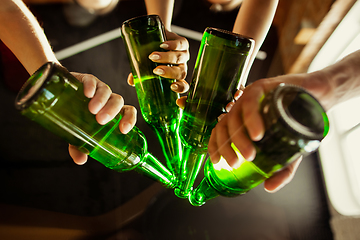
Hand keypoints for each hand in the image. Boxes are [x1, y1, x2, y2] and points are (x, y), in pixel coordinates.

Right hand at [68, 72, 136, 164]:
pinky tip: (87, 93)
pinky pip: (91, 80)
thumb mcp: (77, 134)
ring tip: (92, 110)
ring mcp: (98, 88)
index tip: (123, 130)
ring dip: (102, 100)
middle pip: (118, 101)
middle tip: (101, 121)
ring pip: (106, 91)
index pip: (128, 112)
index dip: (129, 119)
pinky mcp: (85, 79)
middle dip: (112, 111)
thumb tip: (80, 161)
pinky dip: (91, 86)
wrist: (57, 96)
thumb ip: (79, 146)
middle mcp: (108, 99)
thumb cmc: (75, 117)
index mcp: (113, 112)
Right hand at [127, 30, 189, 94]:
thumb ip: (140, 74)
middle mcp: (181, 66)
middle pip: (180, 72)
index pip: (183, 86)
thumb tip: (131, 82)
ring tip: (153, 56)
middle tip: (156, 70)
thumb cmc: (151, 55)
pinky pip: (181, 44)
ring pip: (179, 58)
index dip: (180, 88)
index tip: (172, 87)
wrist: (155, 37)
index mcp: (176, 77)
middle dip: (169, 72)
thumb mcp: (145, 66)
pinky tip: (163, 45)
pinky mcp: (183, 42)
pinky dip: (172, 45)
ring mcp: (183, 54)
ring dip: (167, 58)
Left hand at [208, 76, 305, 191]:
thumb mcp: (286, 150)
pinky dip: (251, 118)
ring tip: (250, 154)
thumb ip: (279, 170)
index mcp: (240, 120)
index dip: (214, 146)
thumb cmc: (295, 122)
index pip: (219, 131)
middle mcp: (241, 108)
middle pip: (224, 126)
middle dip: (227, 147)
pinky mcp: (262, 86)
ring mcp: (249, 96)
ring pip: (235, 116)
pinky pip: (250, 102)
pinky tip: (258, 133)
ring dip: (239, 138)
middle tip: (236, 163)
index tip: (216, 161)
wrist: (316, 98)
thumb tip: (269, 187)